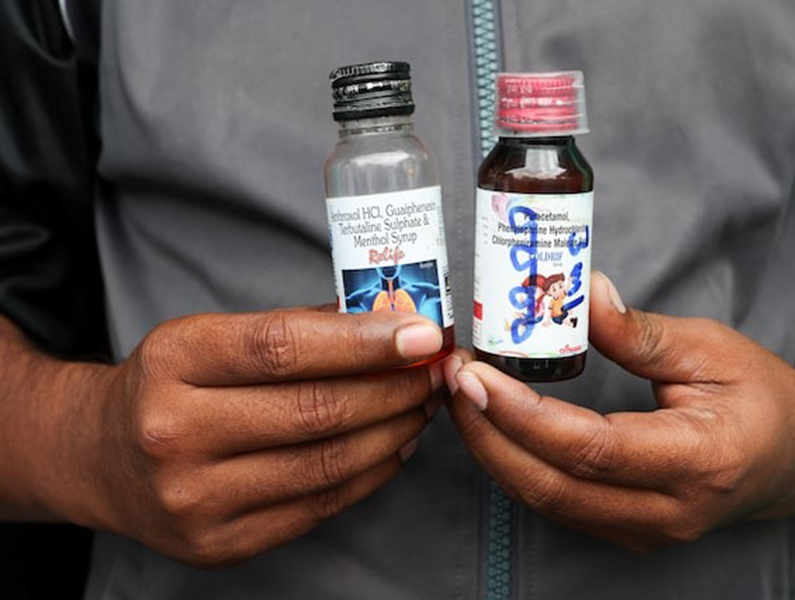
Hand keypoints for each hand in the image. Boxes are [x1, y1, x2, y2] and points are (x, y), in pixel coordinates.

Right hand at [72, 308, 444, 566]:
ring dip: (392, 429)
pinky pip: (320, 505)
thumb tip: (386, 321)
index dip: (363, 341)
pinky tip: (394, 444)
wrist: (101, 458)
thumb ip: (293, 330)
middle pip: (314, 410)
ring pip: (326, 463)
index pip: (283, 347)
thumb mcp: (207, 337)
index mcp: (173, 361)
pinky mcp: (220, 543)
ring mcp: (195, 498)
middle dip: (393, 387)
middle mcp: (175, 432)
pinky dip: (370, 472)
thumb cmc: (168, 386)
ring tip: (422, 403)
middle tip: (434, 369)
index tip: (422, 333)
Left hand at [446, 271, 794, 552]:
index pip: (591, 448)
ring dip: (494, 449)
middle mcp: (670, 511)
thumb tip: (579, 292)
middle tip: (452, 380)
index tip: (475, 375)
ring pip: (547, 501)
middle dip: (489, 433)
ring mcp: (648, 531)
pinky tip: (493, 424)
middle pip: (554, 485)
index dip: (522, 413)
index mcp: (699, 460)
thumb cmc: (761, 396)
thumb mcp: (710, 348)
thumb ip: (639, 330)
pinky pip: (558, 503)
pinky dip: (517, 464)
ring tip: (462, 396)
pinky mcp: (629, 531)